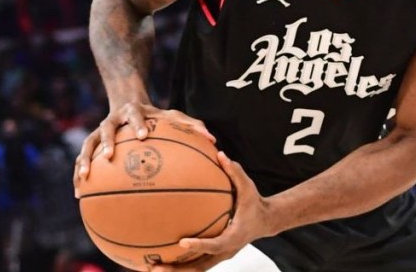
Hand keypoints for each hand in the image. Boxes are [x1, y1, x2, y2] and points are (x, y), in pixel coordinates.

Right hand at [74, 103, 214, 196]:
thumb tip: (213, 140)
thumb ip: (191, 125)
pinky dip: (78, 174)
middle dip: (107, 142)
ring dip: (85, 160)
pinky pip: (82, 159)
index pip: (136, 116)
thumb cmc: (155, 115)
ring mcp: (98, 131)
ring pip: (88, 145)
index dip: (139, 124)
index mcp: (133, 112)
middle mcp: (113, 120)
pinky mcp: (91, 143)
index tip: (143, 136)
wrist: (127, 104)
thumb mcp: (172, 116)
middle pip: (106, 129)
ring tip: (84, 178)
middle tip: (108, 156)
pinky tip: (78, 192)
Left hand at [149, 151, 273, 271]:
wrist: (265, 221)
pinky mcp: (214, 256)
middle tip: (155, 267)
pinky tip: (159, 259)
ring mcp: (219, 256)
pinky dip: (178, 265)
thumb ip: (235, 172)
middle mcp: (225, 251)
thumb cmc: (254, 203)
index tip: (181, 243)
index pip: (216, 244)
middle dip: (177, 270)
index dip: (199, 245)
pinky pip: (194, 264)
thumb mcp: (248, 188)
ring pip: (195, 270)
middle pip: (200, 268)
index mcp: (234, 236)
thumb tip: (221, 154)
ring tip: (150, 268)